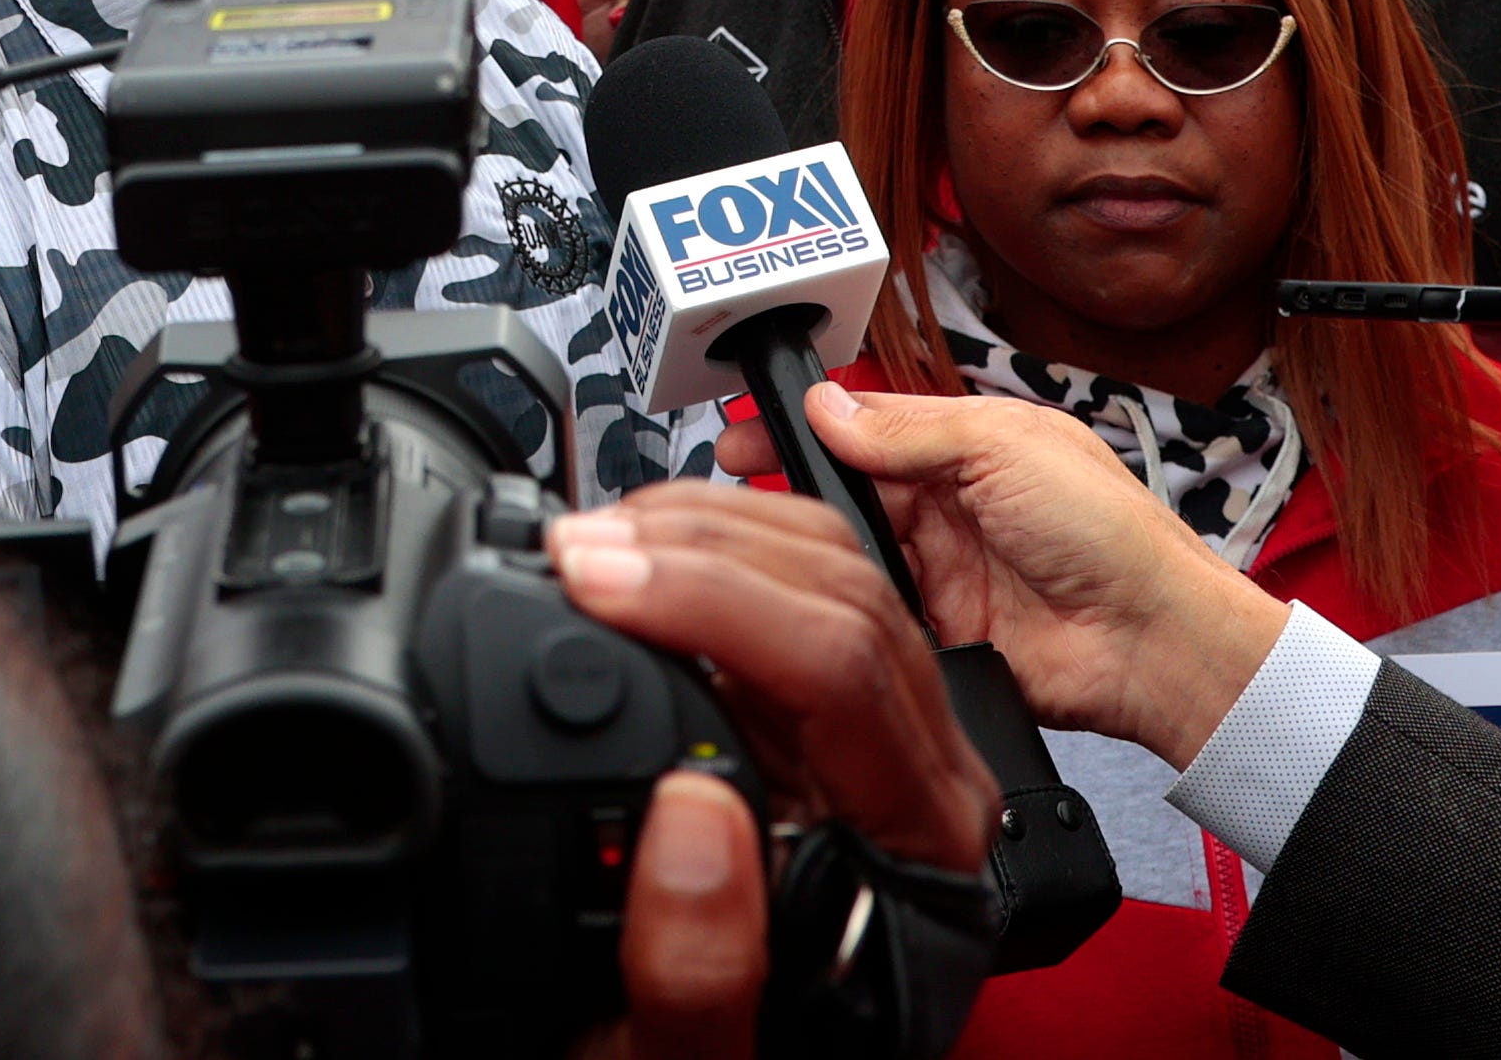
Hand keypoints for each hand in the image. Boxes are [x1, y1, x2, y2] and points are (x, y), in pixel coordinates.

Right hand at [544, 481, 997, 1059]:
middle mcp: (927, 773)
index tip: (595, 583)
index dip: (711, 602)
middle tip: (573, 551)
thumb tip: (687, 811)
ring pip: (826, 567)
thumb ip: (700, 970)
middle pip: (840, 590)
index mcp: (919, 842)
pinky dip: (708, 549)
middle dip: (694, 548)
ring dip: (701, 529)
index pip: (840, 664)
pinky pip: (794, 589)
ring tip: (591, 542)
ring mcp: (884, 733)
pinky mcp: (828, 714)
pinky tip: (637, 558)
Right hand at [719, 383, 1287, 761]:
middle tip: (745, 483)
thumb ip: (910, 430)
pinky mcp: (936, 630)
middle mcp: (949, 503)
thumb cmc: (1110, 532)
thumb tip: (831, 404)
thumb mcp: (1004, 445)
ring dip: (824, 540)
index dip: (807, 425)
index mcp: (968, 444)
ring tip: (788, 534)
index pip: (867, 424)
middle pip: (849, 484)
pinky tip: (833, 590)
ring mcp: (941, 568)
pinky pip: (873, 610)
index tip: (750, 431)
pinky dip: (851, 600)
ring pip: (853, 545)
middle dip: (798, 481)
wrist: (1147, 640)